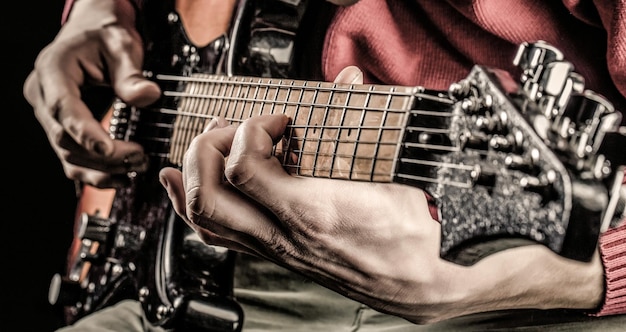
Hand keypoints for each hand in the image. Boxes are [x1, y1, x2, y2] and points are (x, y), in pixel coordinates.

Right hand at [23, 0, 159, 187]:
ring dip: (102, 169)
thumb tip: (149, 96)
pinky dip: (96, 172)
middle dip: (104, 155)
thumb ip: (132, 74)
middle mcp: (44, 96)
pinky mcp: (62, 129)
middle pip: (65, 138)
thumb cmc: (105, 37)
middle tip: (140, 157)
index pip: (64, 109)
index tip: (112, 150)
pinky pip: (73, 159)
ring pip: (67, 155)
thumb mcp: (122, 46)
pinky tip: (121, 176)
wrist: (95, 36)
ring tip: (136, 166)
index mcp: (53, 70)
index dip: (86, 133)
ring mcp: (50, 116)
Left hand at [159, 66, 603, 323]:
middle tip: (232, 128)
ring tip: (199, 149)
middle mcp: (287, 236)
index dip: (251, 129)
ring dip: (191, 178)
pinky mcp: (282, 255)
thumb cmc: (421, 234)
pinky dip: (194, 209)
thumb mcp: (398, 170)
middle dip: (208, 148)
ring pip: (207, 221)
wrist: (431, 281)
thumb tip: (348, 82)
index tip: (277, 119)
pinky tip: (185, 189)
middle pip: (210, 192)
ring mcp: (280, 249)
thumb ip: (368, 122)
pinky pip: (222, 237)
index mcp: (314, 212)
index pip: (244, 165)